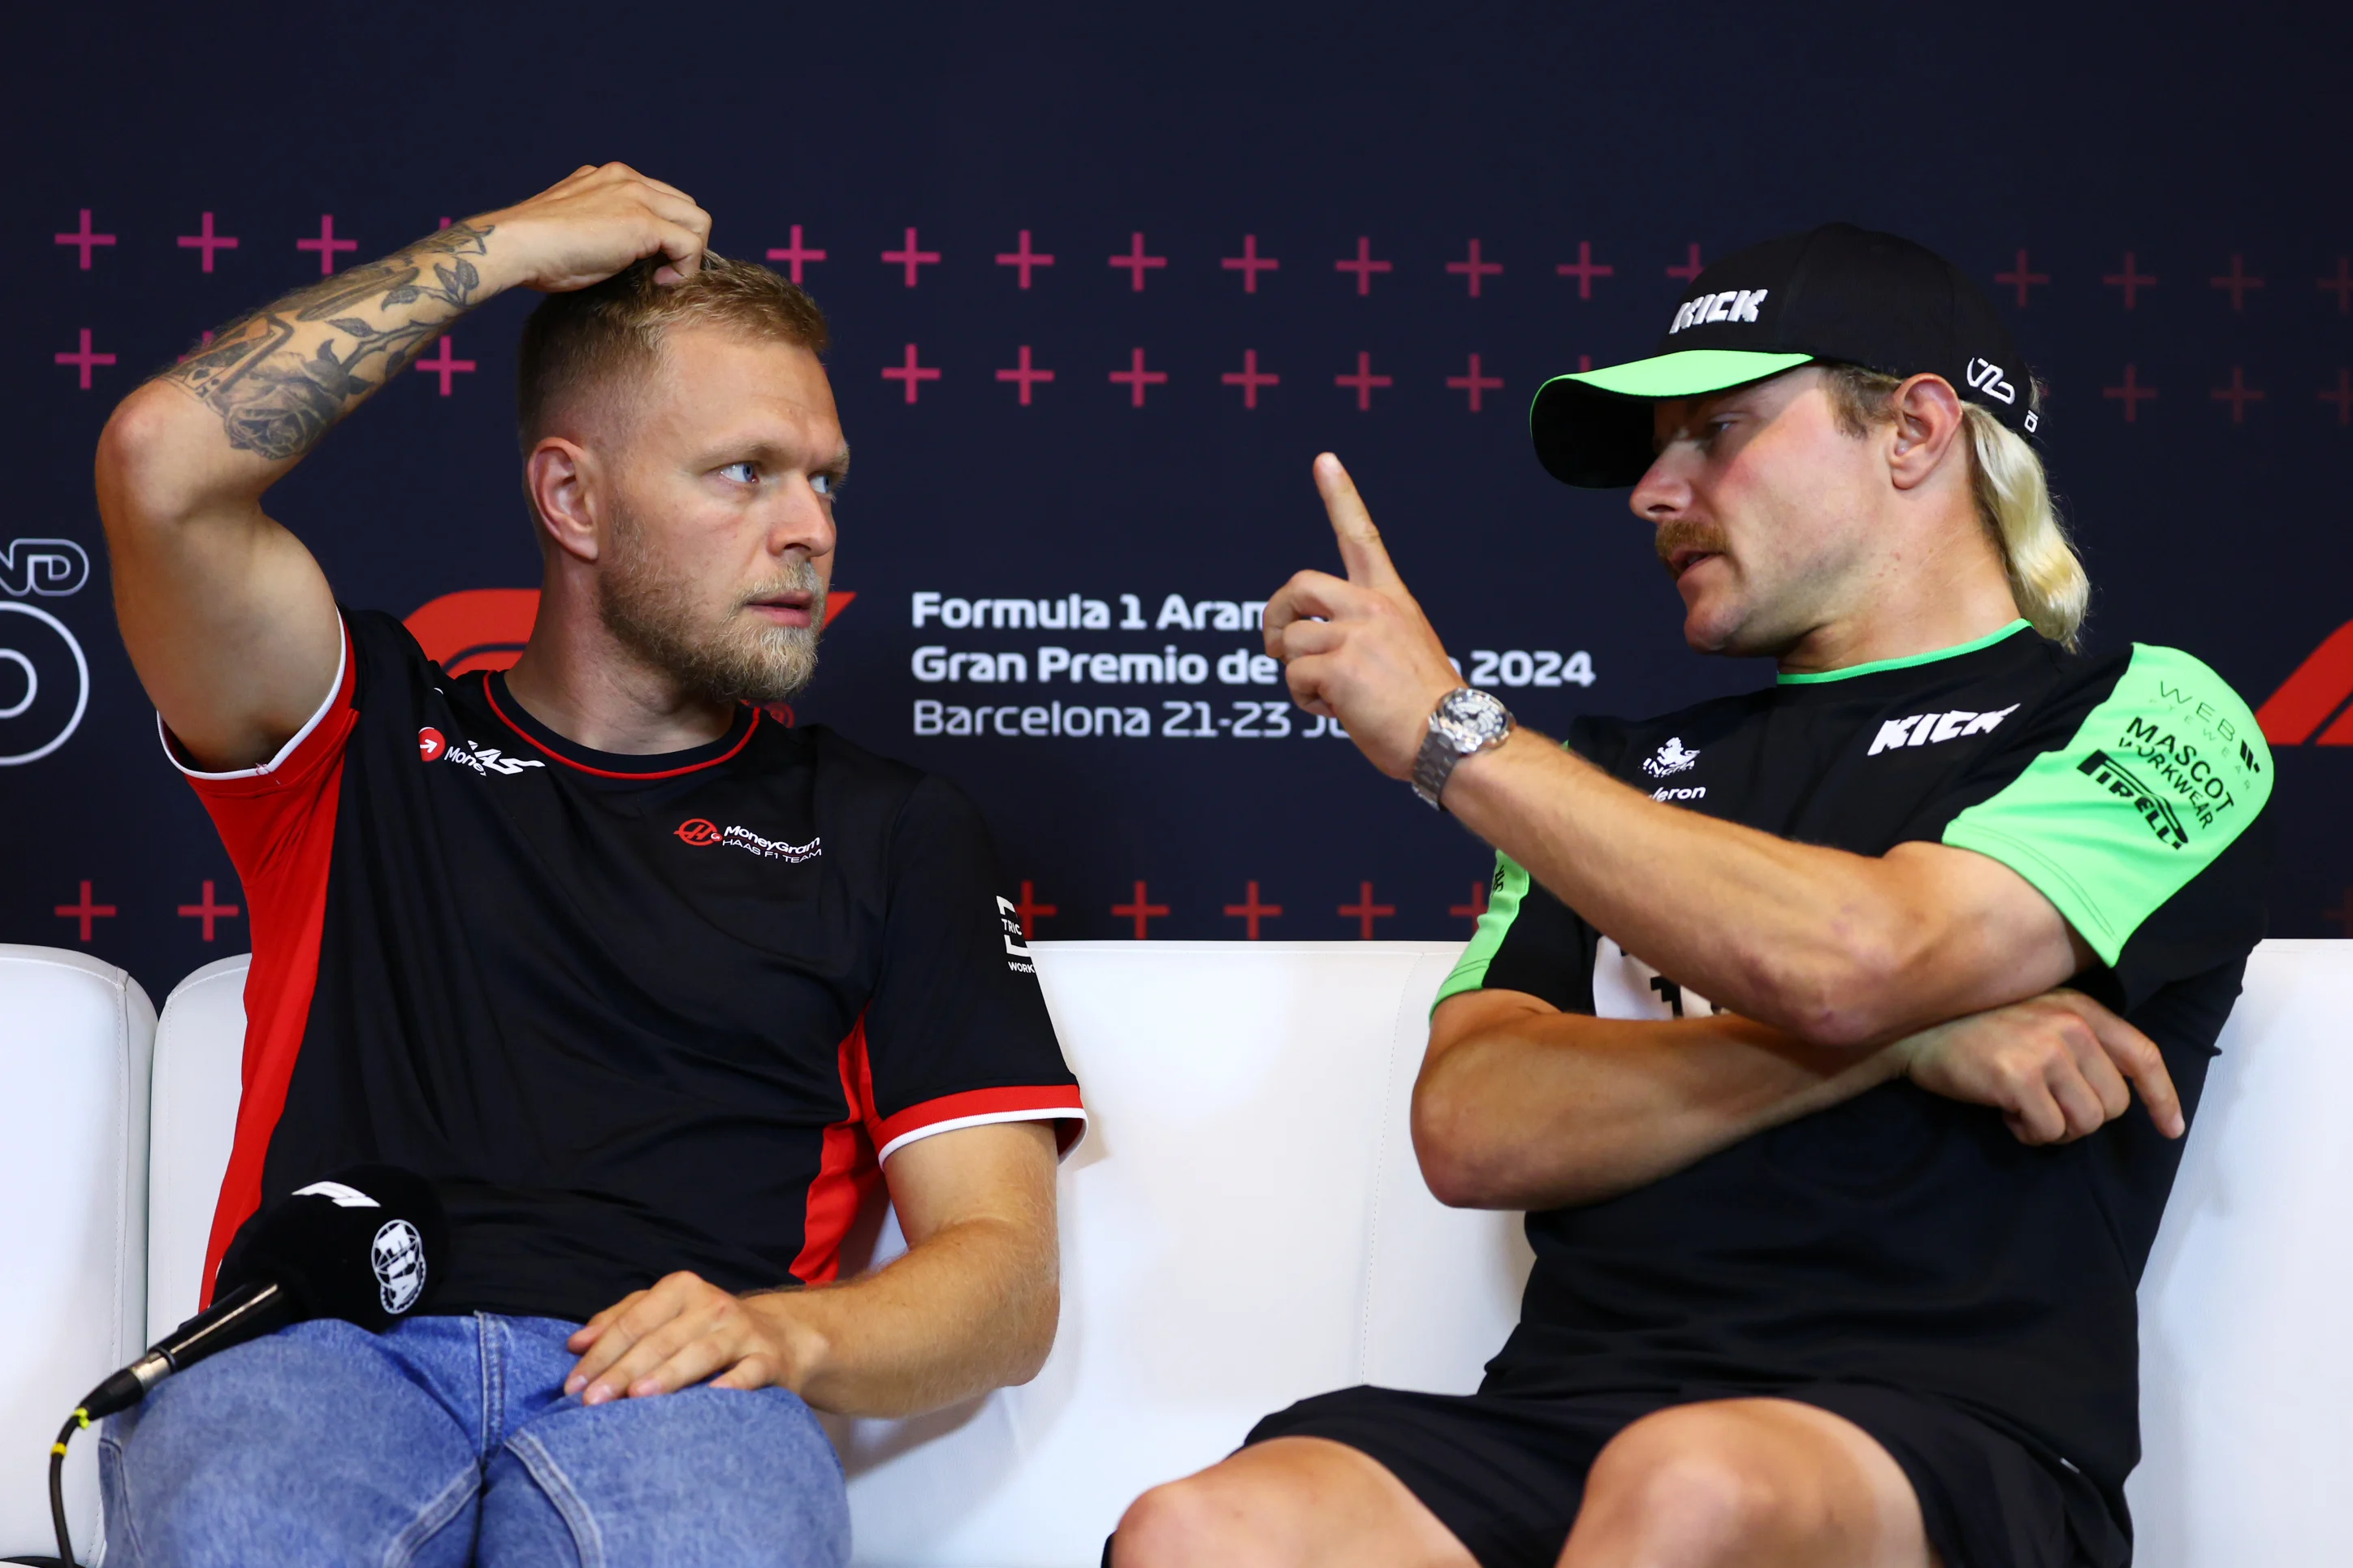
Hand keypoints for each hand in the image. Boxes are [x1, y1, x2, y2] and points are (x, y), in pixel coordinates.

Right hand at [473, 162, 712, 293]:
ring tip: (663, 278)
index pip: (663, 200)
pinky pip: (691, 244)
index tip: (651, 264)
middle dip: (686, 242)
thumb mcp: (579, 229)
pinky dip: (685, 269)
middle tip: (663, 272)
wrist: (517, 245)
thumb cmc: (539, 250)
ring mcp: (636, 196)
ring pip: (698, 222)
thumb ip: (605, 228)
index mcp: (610, 178)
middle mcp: (626, 178)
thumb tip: (627, 256)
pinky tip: (660, 282)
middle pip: (687, 207)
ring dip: (690, 255)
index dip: (668, 234)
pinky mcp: (643, 221)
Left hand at [563, 1271, 816, 1403]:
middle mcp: (713, 1305)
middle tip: (591, 1402)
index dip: (601, 1353)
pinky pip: (749, 1372)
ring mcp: (743, 1331)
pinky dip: (731, 1385)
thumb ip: (620, 1322)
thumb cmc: (707, 1330)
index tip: (573, 1385)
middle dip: (623, 1371)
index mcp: (682, 1289)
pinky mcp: (769, 1358)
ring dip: (668, 1375)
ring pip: (700, 1353)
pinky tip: (709, 1398)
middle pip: (661, 1340)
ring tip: (637, 1397)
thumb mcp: (665, 1315)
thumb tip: (575, 1343)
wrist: (781, 1337)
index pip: (634, 1321)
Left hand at [1261, 453, 1466, 778]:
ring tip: (1331, 697)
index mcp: (1391, 601)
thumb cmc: (1427, 709)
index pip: (1362, 538)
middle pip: (1299, 585)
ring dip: (1298, 675)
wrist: (1452, 739)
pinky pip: (1293, 677)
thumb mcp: (1403, 651)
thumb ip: (1362, 635)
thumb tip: (1303, 647)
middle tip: (1277, 644)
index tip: (1324, 460)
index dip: (1341, 496)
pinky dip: (1304, 700)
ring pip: (1291, 642)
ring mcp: (1357, 635)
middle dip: (1277, 614)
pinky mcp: (1340, 668)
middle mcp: (1373, 608)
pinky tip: (1337, 713)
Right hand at [1895, 988, 2183, 1144]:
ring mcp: (2046, 1050)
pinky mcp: (2019, 1077)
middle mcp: (2071, 1025)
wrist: (1913, 1027)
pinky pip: (2049, 1131)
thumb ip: (2078, 1041)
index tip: (2171, 1128)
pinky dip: (2028, 1132)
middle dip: (2083, 1117)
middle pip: (2114, 1104)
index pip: (2143, 1056)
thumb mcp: (2036, 1016)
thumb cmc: (1973, 1027)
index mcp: (2082, 1008)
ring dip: (2055, 1127)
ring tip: (2022, 1107)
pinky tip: (2003, 1112)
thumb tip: (2115, 1093)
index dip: (2162, 1097)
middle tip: (2045, 1107)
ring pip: (2086, 1123)